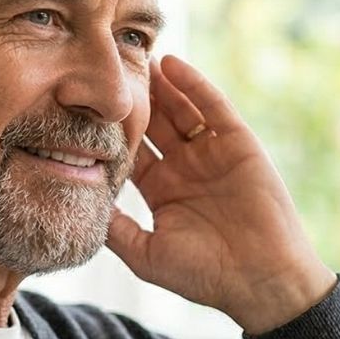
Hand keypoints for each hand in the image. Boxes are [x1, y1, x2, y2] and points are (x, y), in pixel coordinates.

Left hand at [106, 54, 336, 334]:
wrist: (261, 281)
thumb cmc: (204, 275)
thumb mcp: (145, 253)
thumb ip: (114, 228)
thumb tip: (78, 205)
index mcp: (161, 189)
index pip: (130, 151)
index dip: (108, 131)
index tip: (79, 109)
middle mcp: (184, 166)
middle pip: (152, 123)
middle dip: (132, 99)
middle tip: (104, 70)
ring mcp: (211, 153)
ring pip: (179, 109)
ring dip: (159, 84)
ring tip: (134, 57)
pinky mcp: (238, 143)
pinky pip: (212, 107)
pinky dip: (193, 84)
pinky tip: (171, 64)